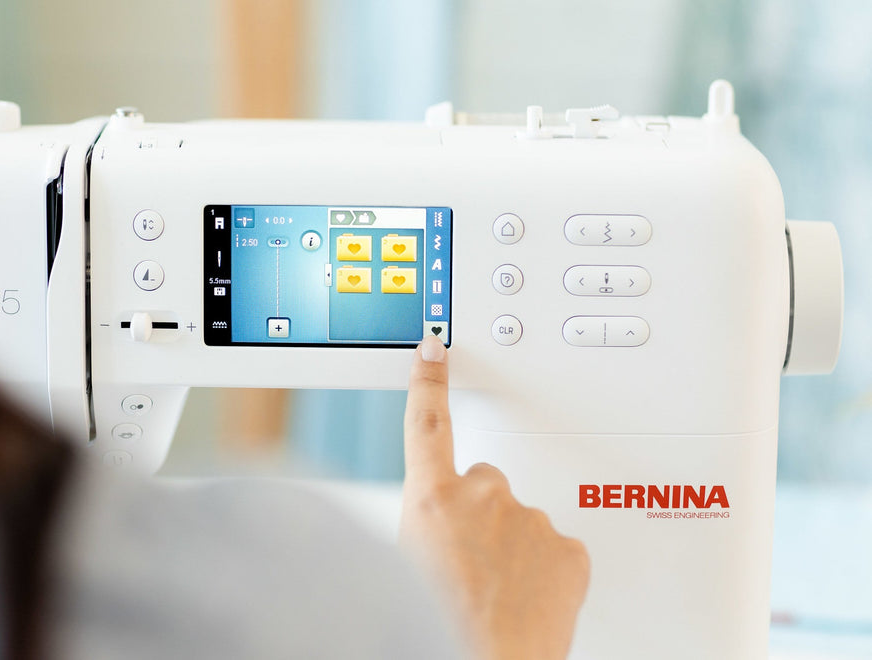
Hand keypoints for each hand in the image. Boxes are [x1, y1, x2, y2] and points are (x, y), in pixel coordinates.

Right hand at [399, 337, 589, 659]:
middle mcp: (483, 497)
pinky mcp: (569, 548)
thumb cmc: (442, 628)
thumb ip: (429, 522)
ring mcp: (530, 520)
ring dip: (511, 548)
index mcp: (432, 499)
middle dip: (479, 513)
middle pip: (483, 482)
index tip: (433, 349)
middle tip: (469, 565)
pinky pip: (553, 548)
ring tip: (496, 593)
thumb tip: (441, 519)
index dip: (429, 382)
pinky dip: (543, 570)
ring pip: (519, 521)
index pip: (427, 423)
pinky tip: (526, 599)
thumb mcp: (409, 563)